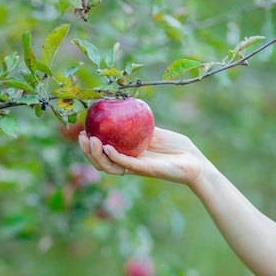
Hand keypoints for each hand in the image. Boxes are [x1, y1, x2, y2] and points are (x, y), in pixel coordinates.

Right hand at [78, 127, 206, 186]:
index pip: (103, 153)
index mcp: (128, 156)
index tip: (82, 131)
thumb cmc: (177, 147)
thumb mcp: (154, 131)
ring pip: (109, 166)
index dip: (90, 146)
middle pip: (101, 162)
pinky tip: (107, 147)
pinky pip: (125, 164)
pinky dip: (114, 157)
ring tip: (90, 142)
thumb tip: (126, 106)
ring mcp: (136, 168)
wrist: (194, 161)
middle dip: (87, 151)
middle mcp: (129, 164)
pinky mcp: (145, 170)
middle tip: (81, 137)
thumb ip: (140, 124)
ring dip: (96, 155)